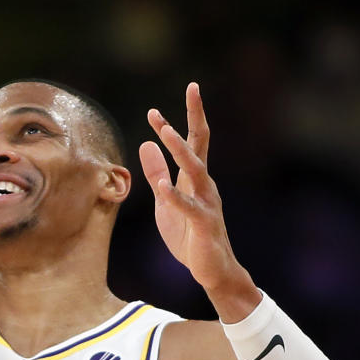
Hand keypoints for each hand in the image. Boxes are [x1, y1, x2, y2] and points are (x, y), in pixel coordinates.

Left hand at [139, 83, 256, 318]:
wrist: (213, 271)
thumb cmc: (190, 236)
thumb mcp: (166, 202)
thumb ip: (157, 173)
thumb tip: (146, 143)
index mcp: (196, 179)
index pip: (190, 143)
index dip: (176, 122)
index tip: (154, 109)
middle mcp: (205, 185)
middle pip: (201, 144)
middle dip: (194, 116)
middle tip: (192, 88)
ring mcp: (207, 203)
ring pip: (196, 170)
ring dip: (181, 149)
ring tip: (167, 131)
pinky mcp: (203, 225)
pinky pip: (189, 208)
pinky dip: (176, 197)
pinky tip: (163, 187)